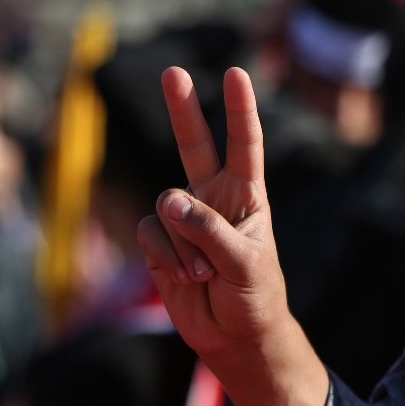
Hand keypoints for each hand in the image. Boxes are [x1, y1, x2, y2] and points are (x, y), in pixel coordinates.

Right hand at [138, 66, 286, 361]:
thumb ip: (209, 230)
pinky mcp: (158, 241)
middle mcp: (213, 197)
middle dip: (182, 108)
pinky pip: (149, 232)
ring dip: (182, 242)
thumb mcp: (245, 262)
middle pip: (194, 144)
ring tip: (204, 272)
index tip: (237, 73)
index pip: (245, 145)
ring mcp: (183, 217)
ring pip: (166, 205)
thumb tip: (168, 201)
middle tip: (172, 71)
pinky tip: (182, 276)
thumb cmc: (254, 294)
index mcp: (248, 194)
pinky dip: (164, 255)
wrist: (234, 335)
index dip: (239, 109)